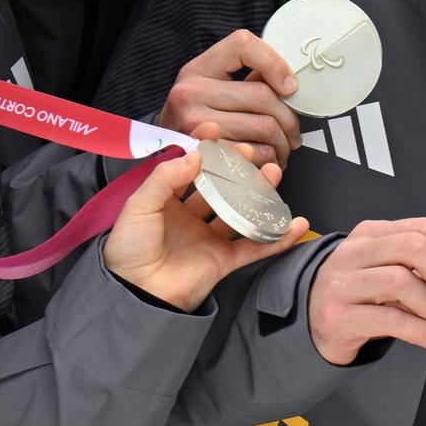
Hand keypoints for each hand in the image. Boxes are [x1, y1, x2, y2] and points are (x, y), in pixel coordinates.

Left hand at [104, 141, 306, 310]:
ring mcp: (210, 238)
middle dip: (236, 168)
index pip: (190, 169)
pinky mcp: (225, 261)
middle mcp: (191, 217)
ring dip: (260, 193)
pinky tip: (296, 224)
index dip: (203, 150)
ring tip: (274, 174)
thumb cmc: (129, 250)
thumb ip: (165, 178)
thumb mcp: (138, 206)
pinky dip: (278, 238)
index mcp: (168, 202)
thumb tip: (195, 156)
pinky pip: (256, 246)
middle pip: (221, 187)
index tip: (215, 131)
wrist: (137, 294)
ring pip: (241, 211)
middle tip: (249, 152)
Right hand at [161, 30, 301, 166]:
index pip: (243, 46)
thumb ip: (250, 78)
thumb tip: (291, 83)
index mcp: (199, 68)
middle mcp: (191, 93)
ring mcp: (194, 125)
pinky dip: (269, 160)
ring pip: (264, 127)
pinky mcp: (203, 155)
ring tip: (281, 146)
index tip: (291, 86)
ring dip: (283, 142)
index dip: (275, 63)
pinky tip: (266, 158)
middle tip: (292, 130)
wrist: (168, 150)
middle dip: (289, 118)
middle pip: (263, 96)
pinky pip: (255, 155)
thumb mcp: (214, 86)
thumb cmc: (198, 116)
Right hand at [306, 217, 425, 365]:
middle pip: (414, 247)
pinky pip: (390, 319)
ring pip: (401, 281)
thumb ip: (419, 266)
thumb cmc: (360, 294)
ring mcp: (343, 283)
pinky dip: (420, 331)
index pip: (424, 228)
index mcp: (373, 233)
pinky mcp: (339, 316)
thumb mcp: (386, 268)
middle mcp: (355, 252)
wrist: (314, 321)